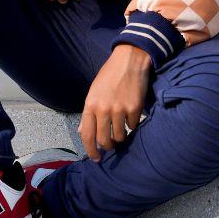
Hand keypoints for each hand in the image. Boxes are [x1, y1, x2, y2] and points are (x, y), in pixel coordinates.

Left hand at [78, 44, 150, 160]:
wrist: (129, 59)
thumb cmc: (110, 75)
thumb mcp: (94, 91)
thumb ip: (89, 112)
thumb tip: (84, 133)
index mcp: (90, 104)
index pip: (86, 135)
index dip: (91, 150)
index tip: (96, 158)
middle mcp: (103, 109)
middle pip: (104, 141)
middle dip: (108, 146)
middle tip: (111, 145)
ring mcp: (119, 109)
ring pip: (120, 137)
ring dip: (121, 136)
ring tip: (122, 127)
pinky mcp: (134, 108)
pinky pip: (133, 126)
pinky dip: (132, 123)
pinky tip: (130, 112)